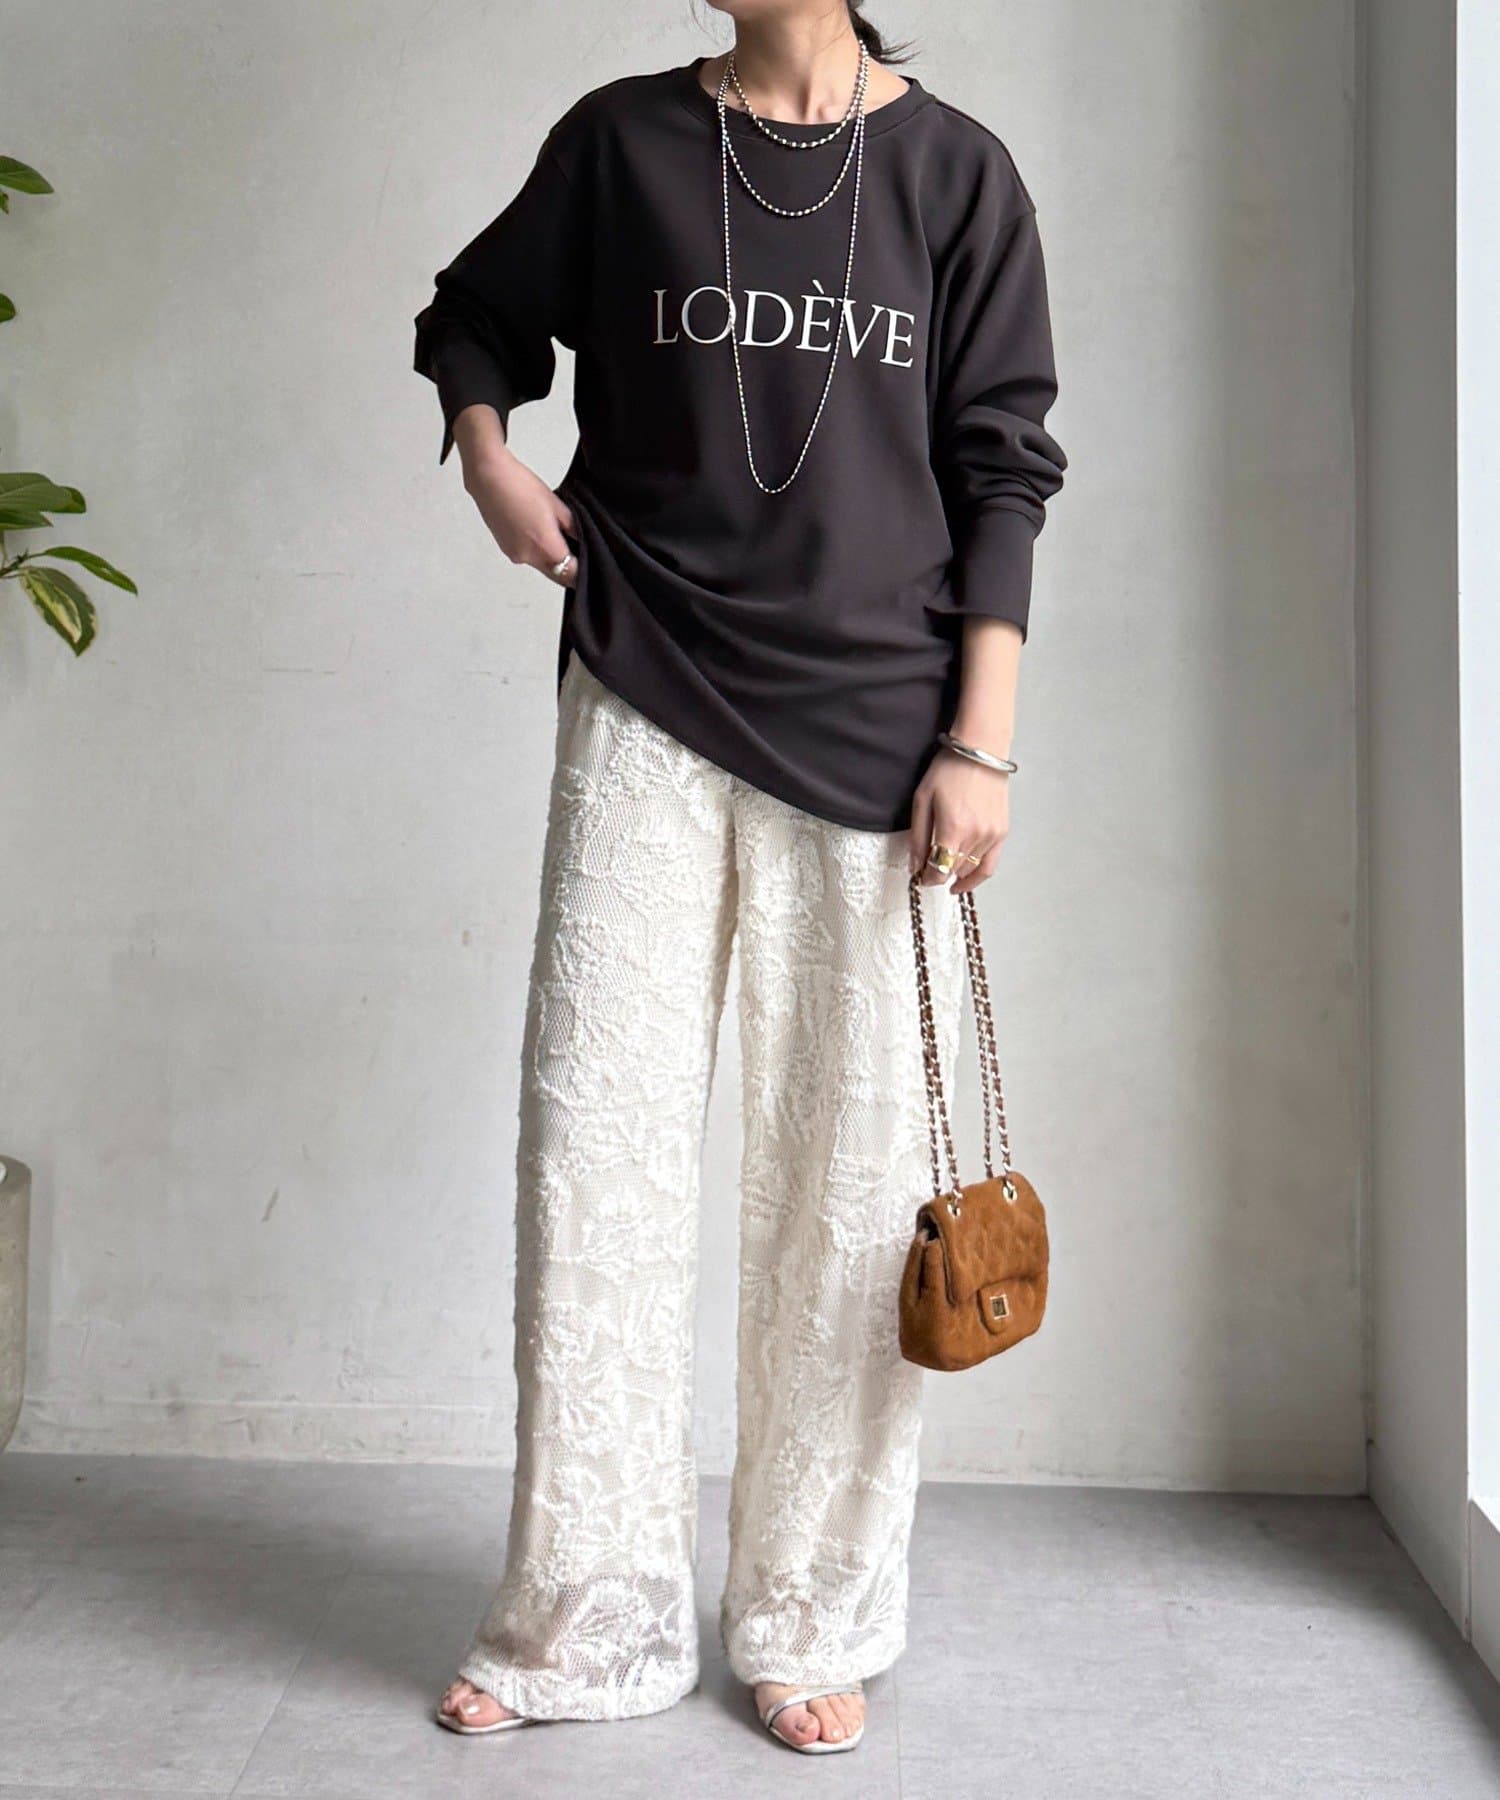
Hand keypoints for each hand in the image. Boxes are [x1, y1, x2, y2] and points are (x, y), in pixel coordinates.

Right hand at [463, 447, 576, 586]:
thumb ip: (573, 528)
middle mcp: (529, 557)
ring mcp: (515, 555)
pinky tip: (533, 528)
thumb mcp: (557, 505)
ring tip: (548, 529)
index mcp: (545, 547)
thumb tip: (582, 541)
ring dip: (548, 555)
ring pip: (541, 565)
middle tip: (572, 547)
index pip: (571, 574)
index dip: (581, 569)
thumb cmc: (520, 486)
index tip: (586, 560)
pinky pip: (526, 556)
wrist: (489, 478)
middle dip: (566, 565)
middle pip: (555, 573)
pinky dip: (534, 549)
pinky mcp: (505, 549)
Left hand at [907, 746, 1010, 894]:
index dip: (927, 878)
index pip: (939, 871)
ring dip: (954, 871)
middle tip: (928, 867)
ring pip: (969, 869)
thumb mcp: (922, 800)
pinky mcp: (1001, 832)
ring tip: (945, 865)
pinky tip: (964, 879)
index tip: (920, 876)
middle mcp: (975, 836)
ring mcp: (991, 835)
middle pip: (952, 871)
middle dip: (938, 872)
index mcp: (953, 829)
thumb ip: (918, 837)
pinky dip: (977, 875)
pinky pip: (990, 865)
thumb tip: (915, 866)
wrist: (979, 751)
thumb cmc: (949, 770)